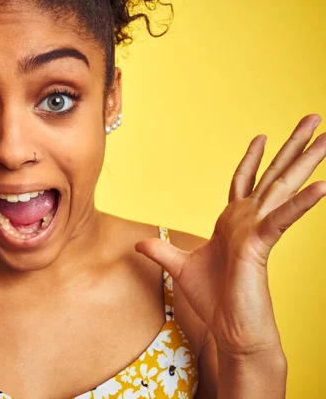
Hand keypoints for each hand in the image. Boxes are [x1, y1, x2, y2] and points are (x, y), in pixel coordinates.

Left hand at [136, 114, 324, 355]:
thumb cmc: (213, 300)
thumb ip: (161, 251)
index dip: (252, 159)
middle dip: (293, 147)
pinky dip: (300, 203)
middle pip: (273, 175)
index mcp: (232, 222)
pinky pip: (281, 219)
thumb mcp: (179, 268)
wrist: (228, 329)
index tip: (261, 136)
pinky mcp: (260, 245)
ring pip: (283, 187)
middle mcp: (248, 221)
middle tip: (314, 119)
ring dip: (306, 161)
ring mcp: (256, 230)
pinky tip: (322, 187)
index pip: (243, 182)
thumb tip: (140, 242)